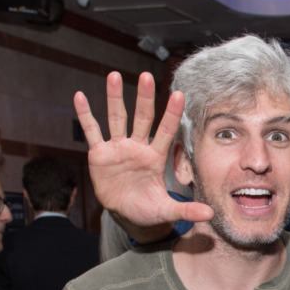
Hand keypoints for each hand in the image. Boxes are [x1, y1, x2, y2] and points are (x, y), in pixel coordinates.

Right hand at [75, 72, 211, 236]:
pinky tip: (80, 96)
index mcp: (155, 157)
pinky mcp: (99, 154)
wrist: (126, 214)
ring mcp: (118, 148)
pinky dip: (85, 115)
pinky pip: (92, 131)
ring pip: (117, 118)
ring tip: (114, 75)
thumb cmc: (149, 209)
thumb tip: (210, 214)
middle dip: (144, 97)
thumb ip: (187, 210)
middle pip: (142, 118)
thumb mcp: (167, 211)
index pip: (166, 132)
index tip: (179, 94)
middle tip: (146, 76)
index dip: (171, 114)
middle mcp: (138, 147)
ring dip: (115, 97)